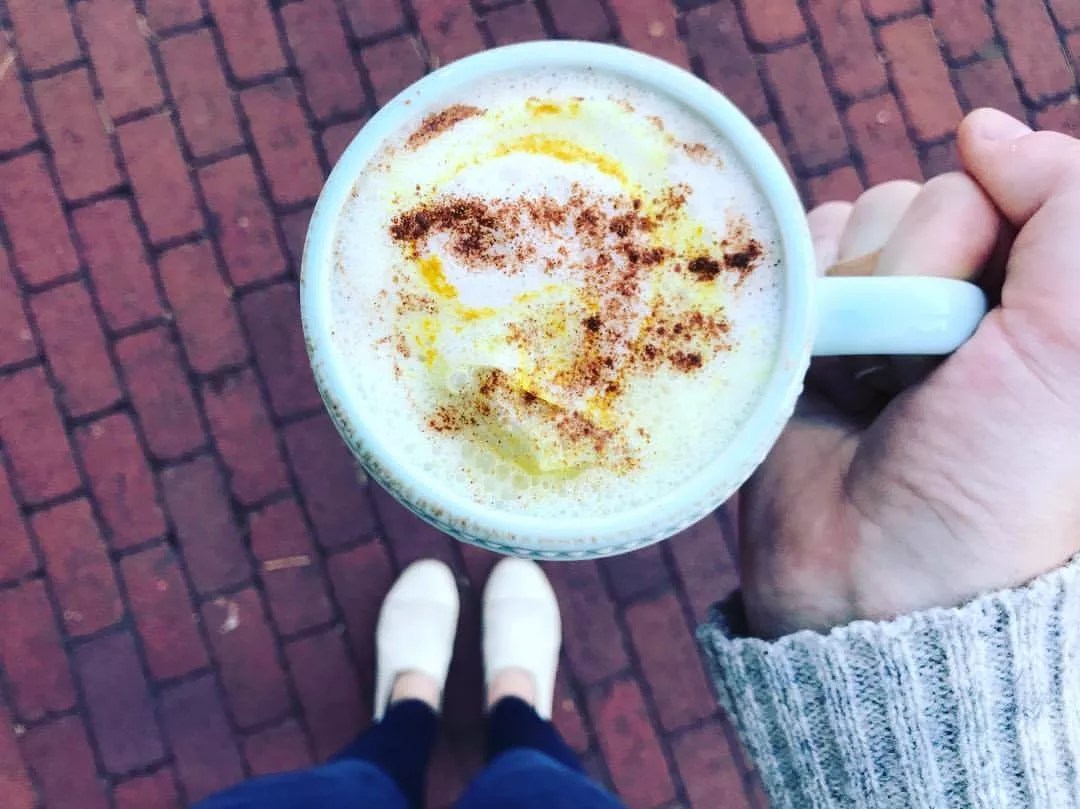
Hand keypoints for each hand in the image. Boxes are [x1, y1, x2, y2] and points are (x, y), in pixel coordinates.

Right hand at [740, 108, 1079, 637]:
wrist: (873, 582)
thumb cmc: (994, 481)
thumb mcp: (1076, 345)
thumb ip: (1069, 205)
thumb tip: (984, 128)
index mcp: (1046, 297)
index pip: (1014, 184)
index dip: (991, 228)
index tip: (992, 316)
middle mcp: (969, 297)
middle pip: (930, 196)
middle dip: (921, 274)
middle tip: (927, 373)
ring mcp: (885, 313)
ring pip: (859, 223)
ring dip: (859, 298)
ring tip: (868, 384)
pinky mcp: (812, 332)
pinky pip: (799, 259)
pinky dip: (802, 302)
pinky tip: (819, 369)